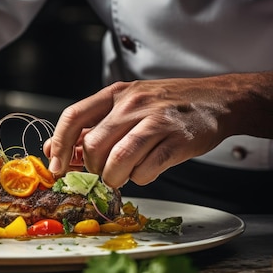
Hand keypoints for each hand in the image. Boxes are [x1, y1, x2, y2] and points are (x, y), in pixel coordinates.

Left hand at [45, 76, 242, 187]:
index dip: (60, 145)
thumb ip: (93, 126)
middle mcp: (133, 104)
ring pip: (118, 160)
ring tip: (122, 177)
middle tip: (103, 174)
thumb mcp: (127, 106)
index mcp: (115, 94)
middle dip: (93, 169)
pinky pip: (146, 170)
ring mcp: (156, 121)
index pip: (74, 116)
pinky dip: (141, 178)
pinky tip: (147, 170)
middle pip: (94, 145)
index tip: (56, 167)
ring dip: (114, 178)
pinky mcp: (177, 140)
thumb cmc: (167, 105)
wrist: (218, 100)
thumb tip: (54, 149)